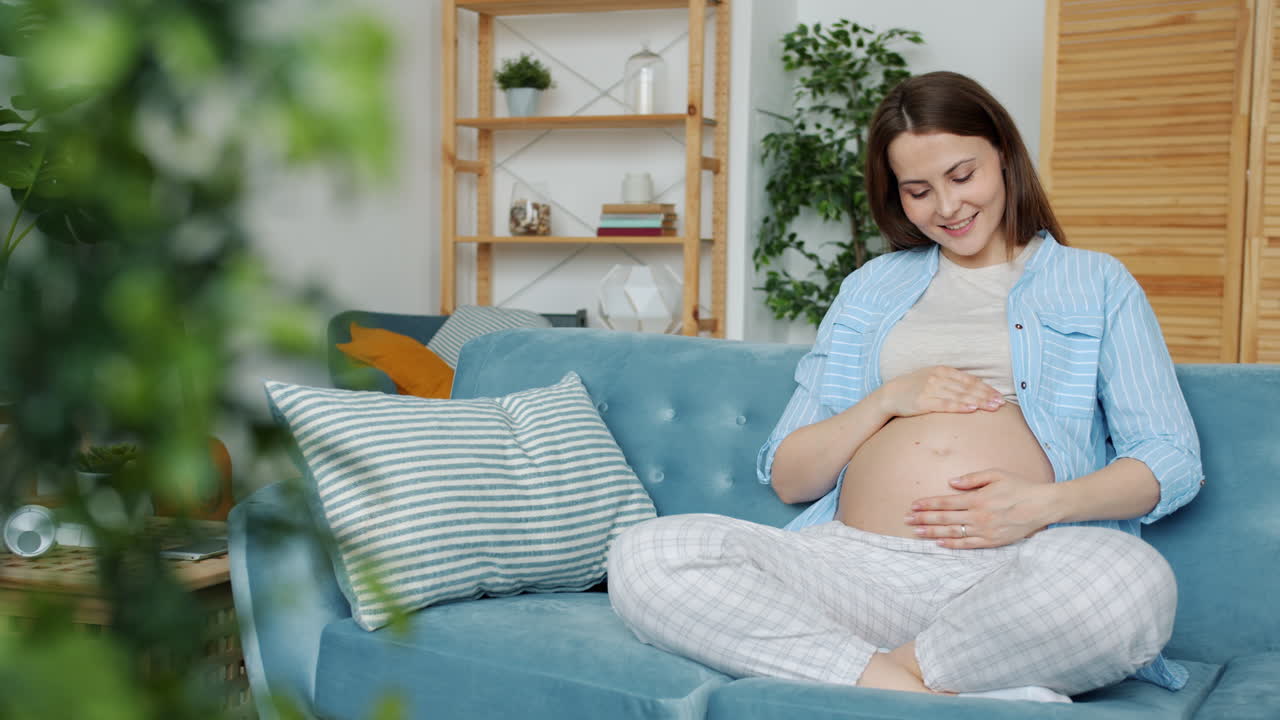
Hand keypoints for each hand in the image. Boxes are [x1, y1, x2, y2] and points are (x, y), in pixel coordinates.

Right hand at [875, 366, 1004, 418]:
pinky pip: (945, 404)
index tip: (999, 395)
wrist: (890, 394)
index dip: (986, 388)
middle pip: (968, 388)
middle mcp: (938, 378)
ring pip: (960, 396)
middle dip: (986, 396)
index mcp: (942, 370)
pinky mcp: (924, 401)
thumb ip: (951, 381)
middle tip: (1001, 403)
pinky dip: (960, 406)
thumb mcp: (932, 378)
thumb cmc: (914, 388)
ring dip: (978, 402)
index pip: (969, 379)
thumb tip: (974, 388)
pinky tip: (971, 409)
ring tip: (992, 407)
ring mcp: (931, 389)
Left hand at [903, 469, 1057, 547]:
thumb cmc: (1019, 487)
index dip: (928, 504)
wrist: (1042, 506)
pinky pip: (968, 544)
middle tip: (907, 520)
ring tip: (917, 532)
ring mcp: (985, 531)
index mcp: (978, 498)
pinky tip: (939, 543)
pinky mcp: (992, 541)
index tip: (913, 505)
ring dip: (932, 532)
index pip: (946, 502)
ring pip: (953, 533)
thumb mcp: (996, 474)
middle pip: (945, 518)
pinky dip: (952, 544)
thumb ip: (972, 478)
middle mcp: (979, 516)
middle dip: (924, 518)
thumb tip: (950, 482)